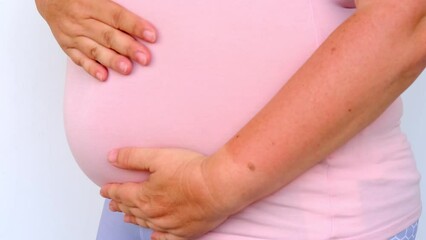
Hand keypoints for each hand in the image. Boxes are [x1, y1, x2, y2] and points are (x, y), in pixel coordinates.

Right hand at [35, 0, 156, 80]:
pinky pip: (79, 59)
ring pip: (94, 49)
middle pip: (107, 35)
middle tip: (145, 58)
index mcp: (90, 3)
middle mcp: (80, 20)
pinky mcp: (67, 46)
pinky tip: (104, 76)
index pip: (116, 16)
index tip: (151, 36)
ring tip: (127, 69)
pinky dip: (92, 68)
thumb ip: (116, 4)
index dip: (135, 26)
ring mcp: (72, 35)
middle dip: (128, 47)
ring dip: (112, 60)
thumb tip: (141, 6)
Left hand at [100, 148, 232, 239]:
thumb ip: (132, 157)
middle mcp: (154, 213)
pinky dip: (158, 236)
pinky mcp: (185, 231)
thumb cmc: (191, 171)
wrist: (218, 186)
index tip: (104, 190)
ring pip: (146, 223)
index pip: (121, 193)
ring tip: (128, 216)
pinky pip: (167, 237)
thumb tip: (111, 157)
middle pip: (132, 209)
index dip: (111, 190)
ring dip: (135, 219)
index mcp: (144, 195)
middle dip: (120, 204)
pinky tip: (155, 235)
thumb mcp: (157, 157)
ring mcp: (169, 224)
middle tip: (113, 203)